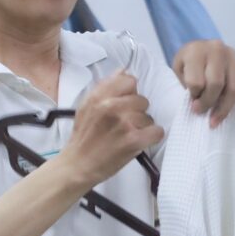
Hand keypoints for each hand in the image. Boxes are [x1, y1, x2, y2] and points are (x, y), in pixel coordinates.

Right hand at [61, 72, 164, 188]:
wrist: (77, 165)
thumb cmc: (83, 136)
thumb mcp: (86, 106)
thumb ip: (105, 87)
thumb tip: (124, 70)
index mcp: (99, 96)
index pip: (130, 81)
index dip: (130, 93)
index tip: (124, 105)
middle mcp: (111, 106)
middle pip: (142, 100)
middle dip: (137, 112)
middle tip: (125, 124)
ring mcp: (124, 123)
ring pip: (149, 117)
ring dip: (142, 127)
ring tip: (127, 136)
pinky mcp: (133, 140)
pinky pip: (157, 131)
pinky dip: (151, 137)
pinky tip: (140, 141)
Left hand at [172, 39, 234, 127]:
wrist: (196, 48)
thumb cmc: (185, 62)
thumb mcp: (177, 69)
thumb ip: (186, 84)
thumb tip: (200, 105)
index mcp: (196, 50)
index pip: (197, 81)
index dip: (193, 95)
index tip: (190, 102)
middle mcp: (217, 50)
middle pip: (217, 84)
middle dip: (208, 103)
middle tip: (199, 112)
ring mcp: (232, 57)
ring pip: (233, 87)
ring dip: (225, 108)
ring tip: (215, 121)